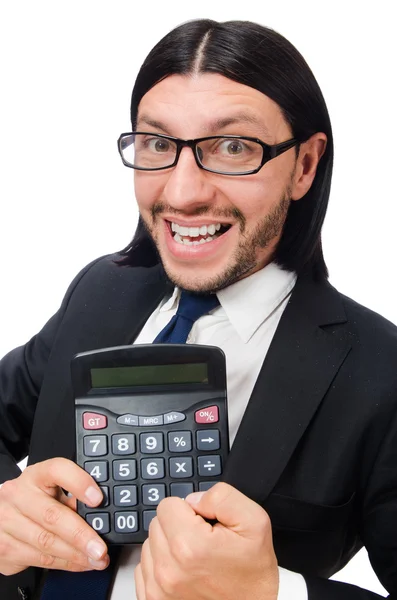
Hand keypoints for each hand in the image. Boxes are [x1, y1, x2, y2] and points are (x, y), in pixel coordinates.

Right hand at [0, 457, 108, 575]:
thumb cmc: (32, 500)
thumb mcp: (50, 491)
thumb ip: (72, 497)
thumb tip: (102, 514)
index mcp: (35, 475)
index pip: (57, 470)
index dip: (79, 483)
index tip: (98, 498)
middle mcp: (18, 495)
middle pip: (52, 516)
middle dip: (81, 535)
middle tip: (100, 547)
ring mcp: (8, 522)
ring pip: (46, 543)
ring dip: (76, 555)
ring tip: (96, 559)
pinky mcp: (5, 547)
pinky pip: (40, 560)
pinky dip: (65, 564)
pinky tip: (80, 563)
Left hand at [135, 482, 278, 599]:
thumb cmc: (253, 571)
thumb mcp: (254, 521)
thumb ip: (222, 497)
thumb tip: (193, 499)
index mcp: (190, 545)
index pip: (167, 505)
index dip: (189, 510)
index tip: (204, 524)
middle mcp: (168, 570)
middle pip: (157, 524)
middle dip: (178, 526)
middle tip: (203, 542)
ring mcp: (159, 589)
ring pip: (149, 545)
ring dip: (168, 547)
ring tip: (195, 559)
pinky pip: (144, 569)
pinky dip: (161, 567)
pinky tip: (183, 572)